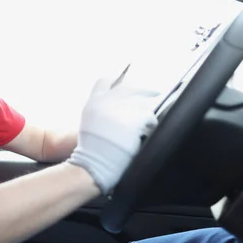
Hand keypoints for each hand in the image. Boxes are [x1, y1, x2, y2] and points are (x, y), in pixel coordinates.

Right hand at [66, 77, 158, 194]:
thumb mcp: (89, 121)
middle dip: (144, 90)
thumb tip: (116, 104)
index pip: (104, 81)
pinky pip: (150, 117)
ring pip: (142, 104)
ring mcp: (122, 109)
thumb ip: (100, 109)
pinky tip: (146, 132)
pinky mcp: (135, 119)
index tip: (125, 82)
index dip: (116, 80)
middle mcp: (107, 101)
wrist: (95, 161)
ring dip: (145, 114)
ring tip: (145, 125)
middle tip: (154, 92)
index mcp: (94, 102)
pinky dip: (150, 125)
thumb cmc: (91, 148)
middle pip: (129, 88)